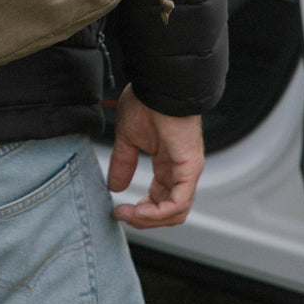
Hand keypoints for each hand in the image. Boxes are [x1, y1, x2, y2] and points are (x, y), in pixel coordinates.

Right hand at [107, 84, 203, 228]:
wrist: (159, 83)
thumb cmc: (147, 101)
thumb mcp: (128, 137)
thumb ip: (124, 162)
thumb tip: (114, 186)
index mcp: (168, 162)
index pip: (161, 199)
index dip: (140, 210)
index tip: (118, 209)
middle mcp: (180, 170)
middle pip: (169, 212)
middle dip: (144, 219)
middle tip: (121, 215)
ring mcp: (187, 170)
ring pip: (176, 212)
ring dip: (149, 220)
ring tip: (128, 214)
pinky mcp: (189, 168)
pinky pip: (178, 202)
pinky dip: (158, 213)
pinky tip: (139, 210)